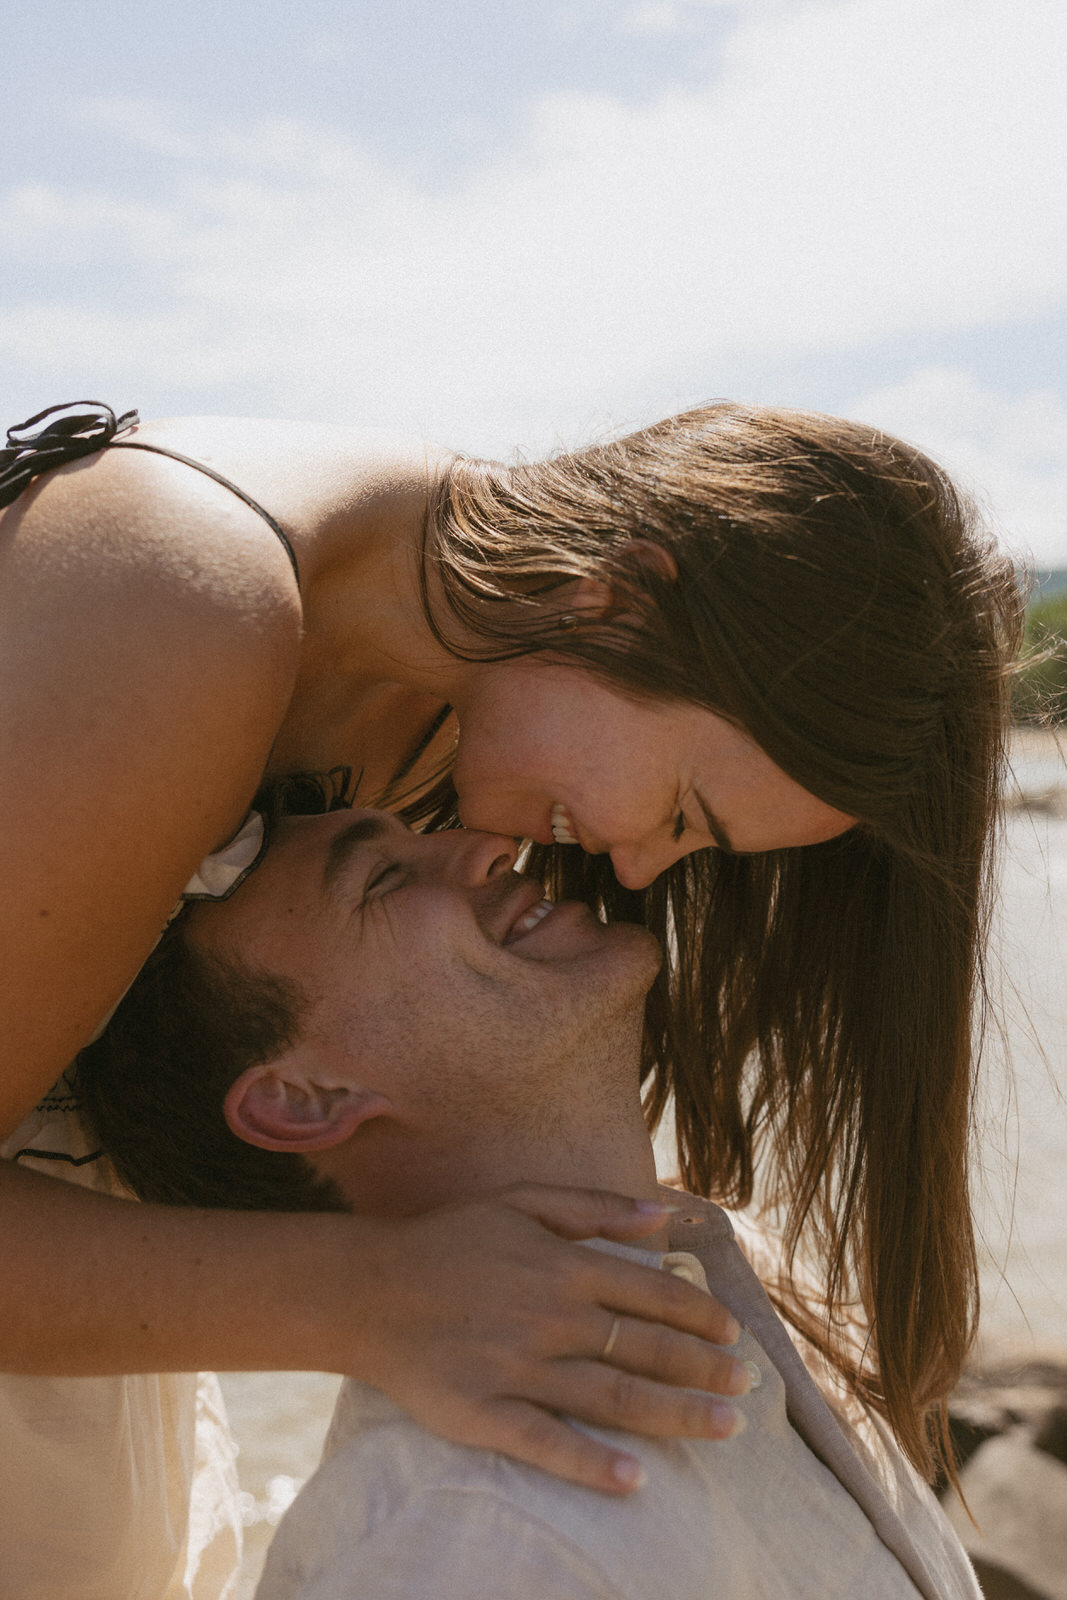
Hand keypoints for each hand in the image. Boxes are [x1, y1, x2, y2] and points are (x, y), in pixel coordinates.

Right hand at [329, 1184, 748, 1494]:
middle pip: (644, 1350)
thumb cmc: (448, 1240)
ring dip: (676, 1415)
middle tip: (746, 1390)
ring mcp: (519, 1368)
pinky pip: (545, 1443)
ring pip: (613, 1398)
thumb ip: (594, 1206)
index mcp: (563, 1265)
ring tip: (724, 1429)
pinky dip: (590, 1464)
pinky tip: (633, 1480)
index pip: (651, 1294)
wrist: (366, 1288)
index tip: (732, 1336)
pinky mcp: (483, 1412)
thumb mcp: (521, 1200)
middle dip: (704, 1370)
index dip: (699, 1317)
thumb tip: (661, 1215)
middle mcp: (551, 1317)